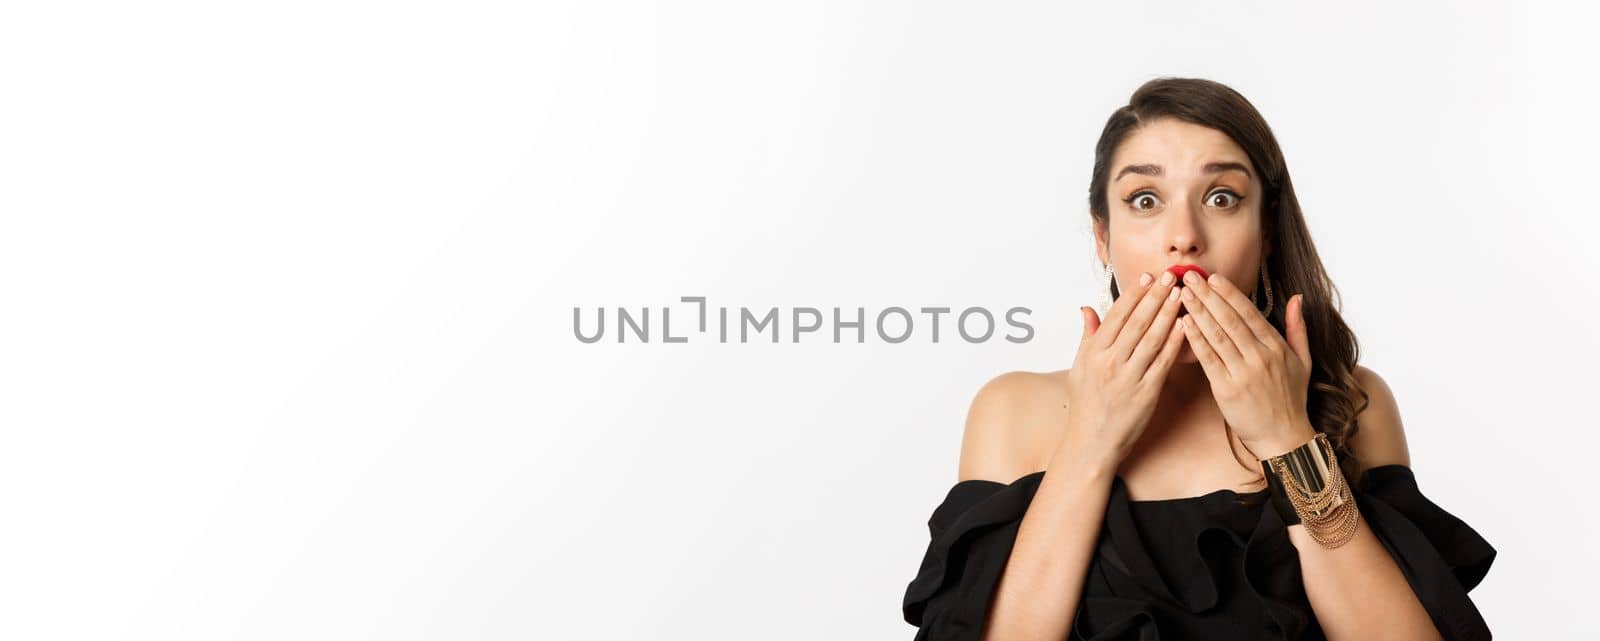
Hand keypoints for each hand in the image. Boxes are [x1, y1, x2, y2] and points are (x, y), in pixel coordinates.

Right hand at [1059, 270, 1187, 466]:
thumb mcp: (1078, 368)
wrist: (1092, 442)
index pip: (1116, 315)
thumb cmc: (1086, 405)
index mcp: (1094, 353)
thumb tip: (1087, 309)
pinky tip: (1185, 326)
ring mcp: (1129, 377)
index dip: (1133, 294)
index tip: (1146, 276)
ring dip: (1168, 314)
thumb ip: (1086, 336)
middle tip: (1169, 277)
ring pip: (1152, 338)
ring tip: (1181, 294)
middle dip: (1154, 296)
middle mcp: (1110, 362)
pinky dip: (1175, 342)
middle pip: (1137, 322)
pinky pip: (1164, 362)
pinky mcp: (1147, 393)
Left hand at [1176, 271, 1315, 457]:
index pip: (1249, 313)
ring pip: (1217, 335)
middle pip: (1230, 319)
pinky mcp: (1227, 388)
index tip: (1212, 277)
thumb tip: (1297, 297)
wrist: (1283, 436)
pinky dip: (1195, 339)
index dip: (1229, 293)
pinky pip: (1208, 358)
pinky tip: (1183, 323)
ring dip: (1198, 311)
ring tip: (1181, 294)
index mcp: (1277, 347)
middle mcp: (1261, 356)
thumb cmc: (1291, 399)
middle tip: (1188, 276)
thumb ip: (1298, 328)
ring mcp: (1244, 372)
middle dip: (1207, 295)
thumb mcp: (1303, 361)